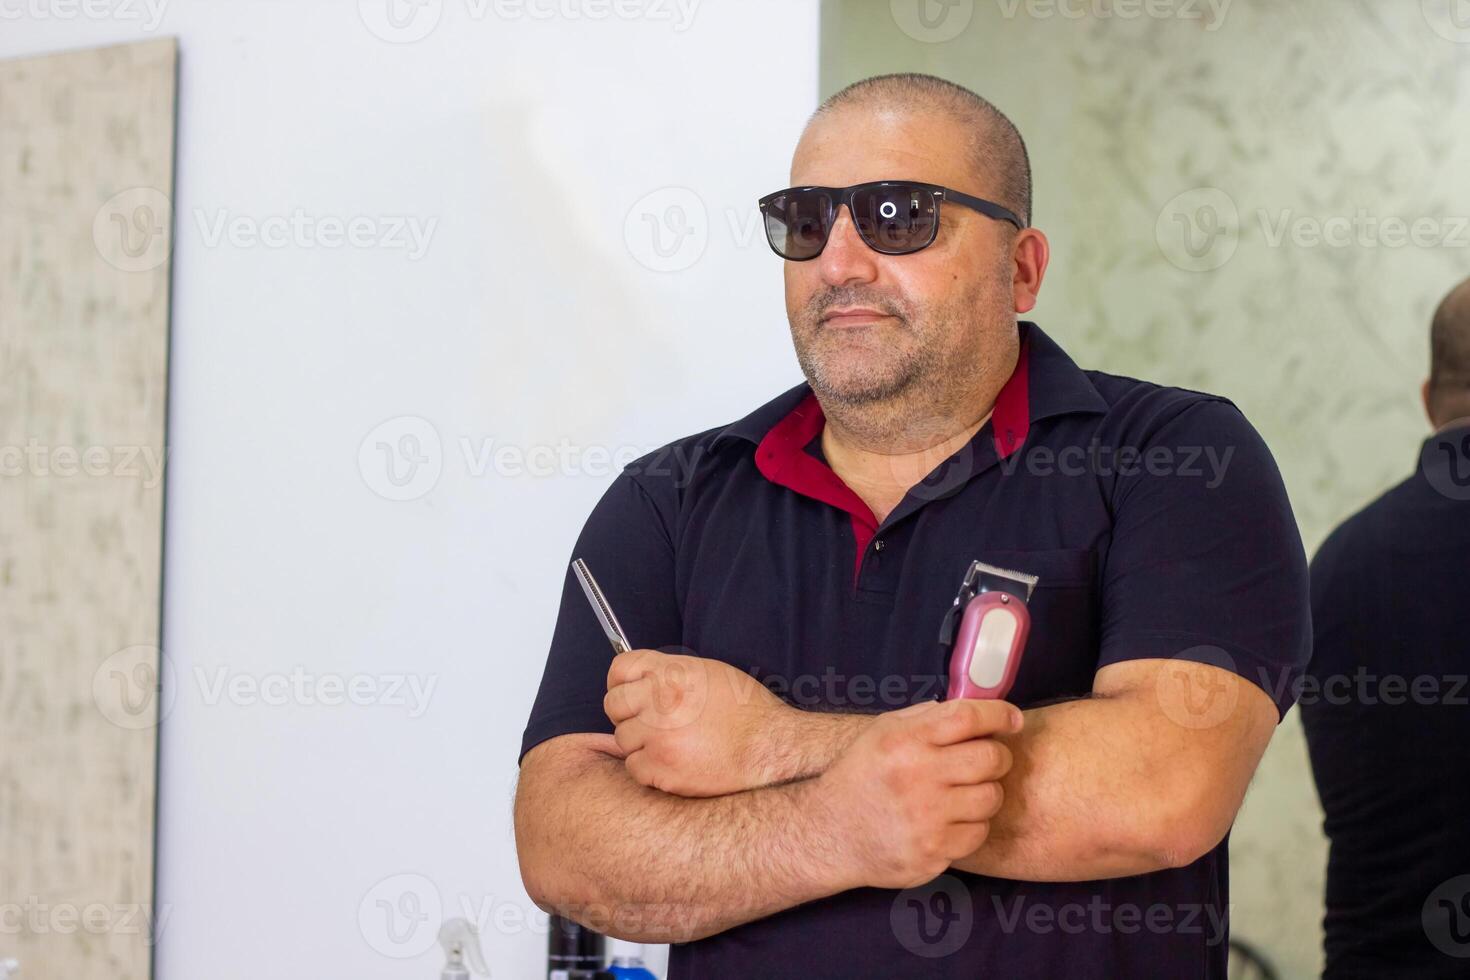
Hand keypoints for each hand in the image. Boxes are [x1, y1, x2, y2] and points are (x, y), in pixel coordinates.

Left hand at [603, 647, 789, 797]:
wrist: (769, 749)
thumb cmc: (746, 711)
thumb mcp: (710, 673)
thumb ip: (671, 673)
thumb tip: (641, 679)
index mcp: (673, 672)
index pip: (621, 668)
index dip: (619, 683)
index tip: (627, 693)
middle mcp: (661, 699)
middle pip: (614, 705)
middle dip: (627, 715)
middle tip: (649, 725)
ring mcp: (658, 735)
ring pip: (623, 739)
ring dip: (640, 744)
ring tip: (671, 746)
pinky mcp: (661, 767)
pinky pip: (634, 767)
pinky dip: (649, 769)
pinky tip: (674, 764)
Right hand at [818, 698, 1021, 889]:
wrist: (830, 832)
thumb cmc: (861, 776)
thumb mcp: (882, 733)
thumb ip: (927, 717)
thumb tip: (977, 708)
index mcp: (903, 741)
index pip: (967, 717)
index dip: (999, 714)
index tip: (1012, 719)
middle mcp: (916, 777)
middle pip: (991, 757)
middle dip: (996, 756)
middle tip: (986, 761)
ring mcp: (925, 819)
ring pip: (991, 797)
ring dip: (986, 792)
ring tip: (965, 793)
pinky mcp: (933, 852)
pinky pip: (979, 833)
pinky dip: (972, 826)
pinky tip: (951, 820)